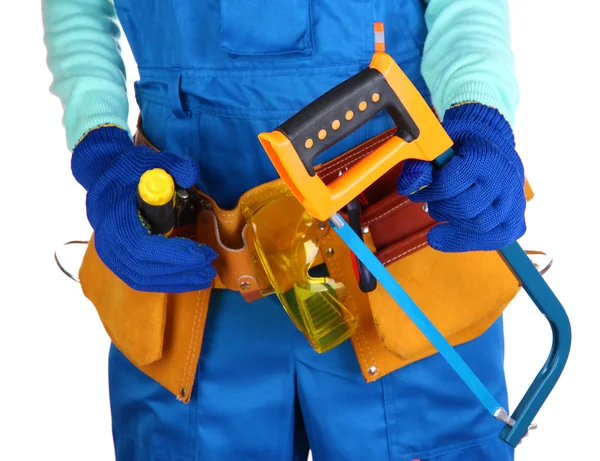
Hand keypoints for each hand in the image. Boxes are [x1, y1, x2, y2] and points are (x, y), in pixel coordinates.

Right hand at [72, 125, 216, 291]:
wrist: (103, 177)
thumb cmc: (126, 171)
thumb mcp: (148, 160)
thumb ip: (171, 166)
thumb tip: (190, 174)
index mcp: (114, 220)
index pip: (144, 247)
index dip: (176, 254)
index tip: (203, 253)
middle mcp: (108, 243)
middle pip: (146, 269)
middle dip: (182, 271)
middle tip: (210, 268)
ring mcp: (111, 256)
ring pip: (144, 279)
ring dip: (177, 281)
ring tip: (205, 277)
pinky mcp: (118, 262)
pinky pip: (142, 279)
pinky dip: (166, 282)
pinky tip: (188, 279)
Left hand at [397, 103, 525, 251]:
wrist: (492, 142)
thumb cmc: (462, 144)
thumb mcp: (436, 144)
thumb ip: (420, 163)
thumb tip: (408, 187)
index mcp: (484, 156)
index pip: (451, 185)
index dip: (429, 191)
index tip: (418, 192)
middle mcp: (504, 179)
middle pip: (466, 209)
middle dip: (441, 209)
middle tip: (433, 202)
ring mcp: (514, 199)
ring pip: (482, 227)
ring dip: (454, 225)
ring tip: (444, 213)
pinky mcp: (516, 217)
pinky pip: (497, 238)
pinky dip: (469, 240)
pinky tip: (450, 235)